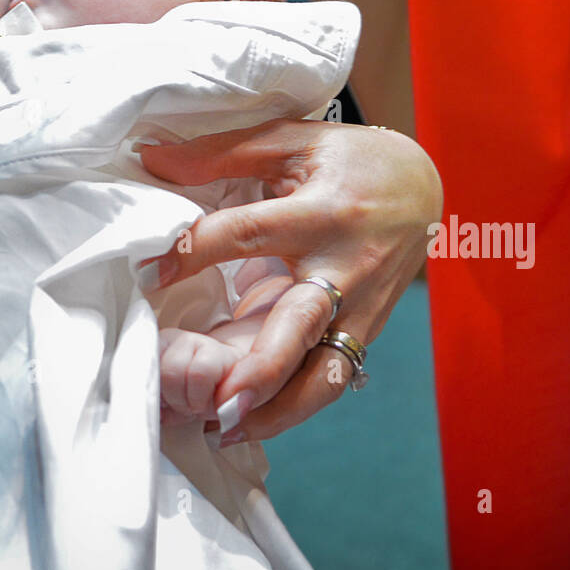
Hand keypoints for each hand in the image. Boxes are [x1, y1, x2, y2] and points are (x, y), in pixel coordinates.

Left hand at [137, 120, 441, 444]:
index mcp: (321, 212)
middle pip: (301, 325)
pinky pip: (332, 379)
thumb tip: (152, 157)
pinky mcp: (368, 331)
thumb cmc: (349, 160)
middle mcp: (345, 267)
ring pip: (325, 373)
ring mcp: (362, 307)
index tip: (146, 273)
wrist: (424, 185)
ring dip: (278, 411)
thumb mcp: (290, 140)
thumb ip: (220, 152)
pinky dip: (294, 408)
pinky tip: (252, 422)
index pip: (247, 234)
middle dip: (261, 370)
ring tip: (225, 429)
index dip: (194, 251)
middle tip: (215, 403)